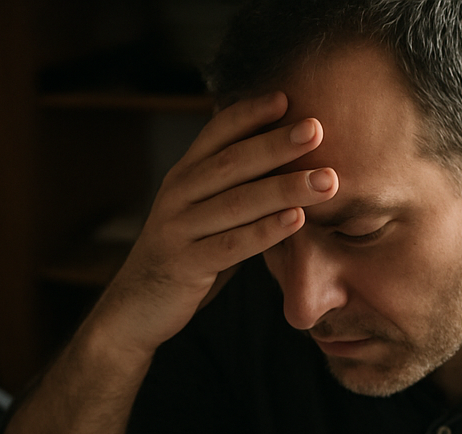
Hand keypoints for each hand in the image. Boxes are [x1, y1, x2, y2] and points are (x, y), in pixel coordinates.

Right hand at [87, 91, 338, 361]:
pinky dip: (265, 231)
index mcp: (183, 177)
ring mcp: (178, 230)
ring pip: (236, 202)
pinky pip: (230, 245)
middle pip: (231, 162)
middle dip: (276, 143)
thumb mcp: (204, 214)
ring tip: (326, 179)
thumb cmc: (183, 257)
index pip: (215, 134)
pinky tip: (296, 220)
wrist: (134, 309)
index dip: (249, 113)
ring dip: (284, 187)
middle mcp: (177, 196)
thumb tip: (283, 157)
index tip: (287, 97)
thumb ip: (233, 188)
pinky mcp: (184, 266)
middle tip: (317, 127)